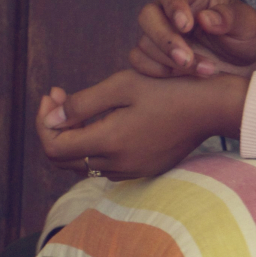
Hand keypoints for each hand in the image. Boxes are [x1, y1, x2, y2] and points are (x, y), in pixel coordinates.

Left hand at [35, 70, 245, 180]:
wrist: (211, 108)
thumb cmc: (169, 89)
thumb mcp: (122, 85)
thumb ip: (82, 104)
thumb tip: (52, 118)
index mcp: (110, 141)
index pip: (54, 146)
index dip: (44, 122)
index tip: (53, 95)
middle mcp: (117, 164)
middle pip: (63, 160)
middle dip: (54, 128)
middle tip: (61, 99)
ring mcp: (131, 171)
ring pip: (83, 164)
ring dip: (74, 137)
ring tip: (81, 107)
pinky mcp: (143, 170)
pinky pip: (105, 166)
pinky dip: (95, 146)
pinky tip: (106, 122)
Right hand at [130, 0, 255, 79]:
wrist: (245, 65)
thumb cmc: (245, 37)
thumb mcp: (249, 25)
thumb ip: (230, 18)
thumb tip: (205, 18)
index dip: (174, 6)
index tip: (186, 26)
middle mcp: (169, 9)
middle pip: (148, 16)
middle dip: (166, 40)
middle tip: (187, 59)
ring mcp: (159, 32)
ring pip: (144, 42)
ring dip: (170, 61)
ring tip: (205, 70)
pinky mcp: (154, 55)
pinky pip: (140, 61)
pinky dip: (158, 71)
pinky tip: (184, 77)